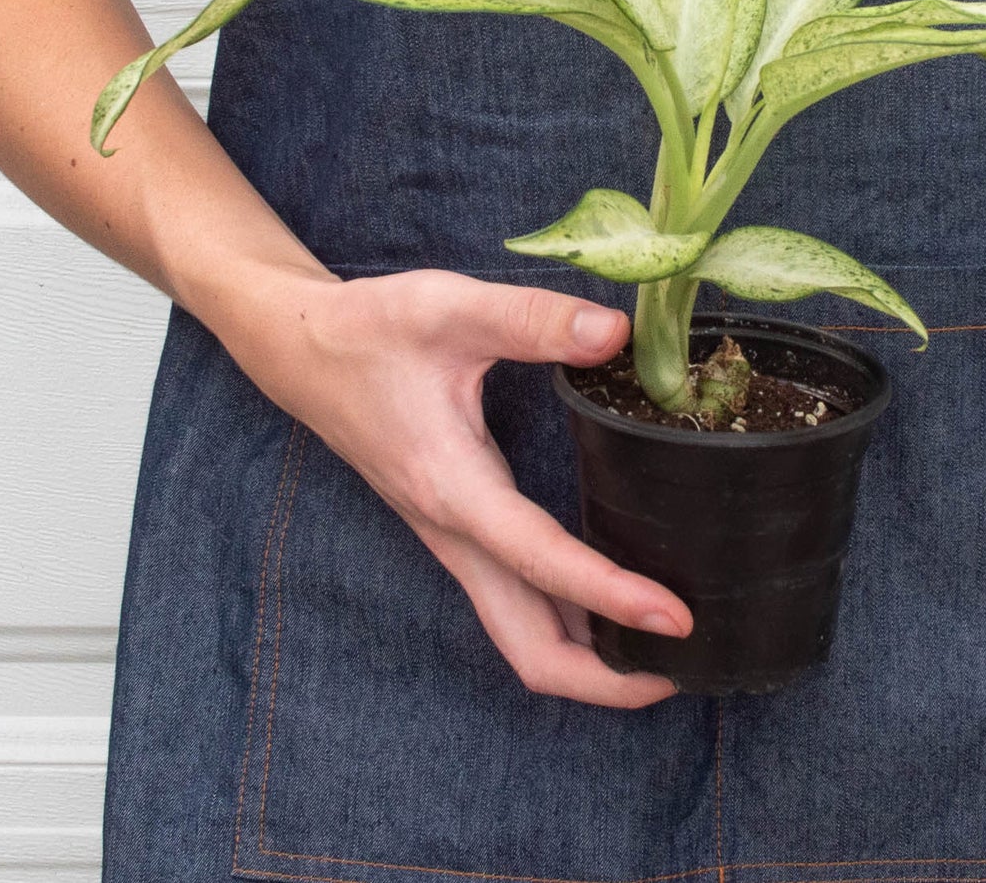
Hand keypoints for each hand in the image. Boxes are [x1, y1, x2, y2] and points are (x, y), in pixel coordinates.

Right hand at [224, 267, 693, 707]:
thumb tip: (614, 332)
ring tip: (664, 648)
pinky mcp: (457, 528)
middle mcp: (453, 532)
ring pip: (521, 633)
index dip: (612, 597)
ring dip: (590, 659)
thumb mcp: (451, 308)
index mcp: (453, 488)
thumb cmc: (371, 329)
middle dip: (604, 677)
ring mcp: (453, 538)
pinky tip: (611, 600)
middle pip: (529, 647)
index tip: (676, 616)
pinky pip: (515, 601)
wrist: (302, 347)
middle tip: (683, 663)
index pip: (541, 563)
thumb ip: (533, 319)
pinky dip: (567, 621)